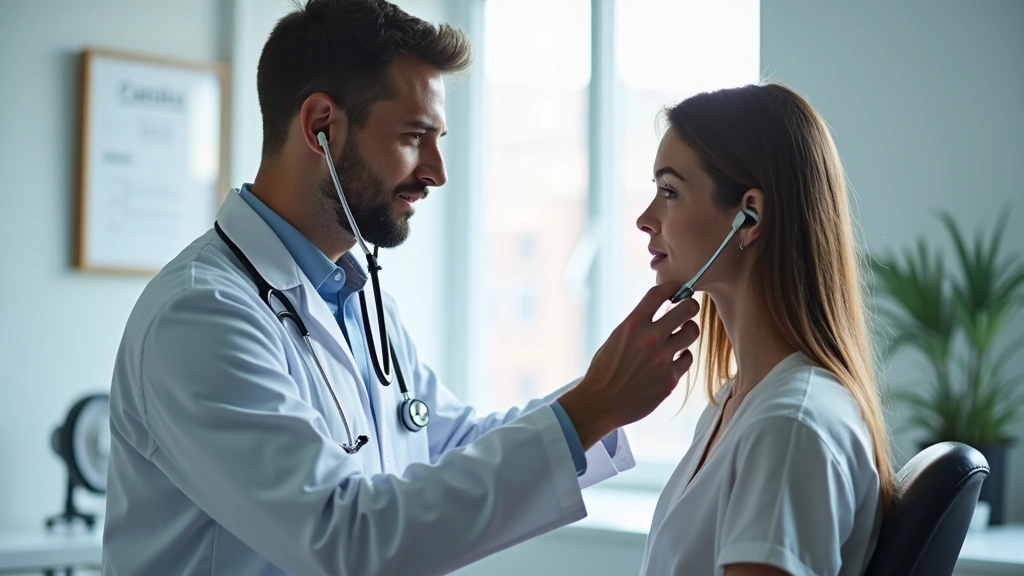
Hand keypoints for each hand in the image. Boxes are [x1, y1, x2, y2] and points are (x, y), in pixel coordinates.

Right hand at [558, 283, 699, 448]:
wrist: (600, 403)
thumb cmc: (605, 370)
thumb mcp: (616, 338)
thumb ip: (638, 324)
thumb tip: (659, 311)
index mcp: (632, 325)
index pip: (660, 293)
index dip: (672, 287)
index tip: (676, 289)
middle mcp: (649, 339)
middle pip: (687, 309)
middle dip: (689, 306)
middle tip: (687, 310)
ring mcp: (663, 359)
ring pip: (692, 332)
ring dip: (688, 331)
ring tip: (679, 336)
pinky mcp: (670, 378)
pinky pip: (688, 358)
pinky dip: (682, 356)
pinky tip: (672, 359)